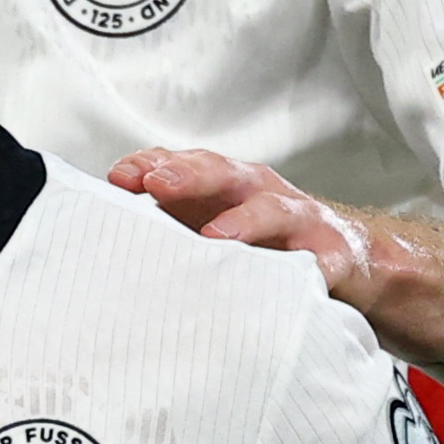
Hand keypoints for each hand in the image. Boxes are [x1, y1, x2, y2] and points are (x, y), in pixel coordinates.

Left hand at [106, 148, 395, 307]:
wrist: (348, 259)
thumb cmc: (263, 243)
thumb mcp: (212, 227)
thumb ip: (164, 224)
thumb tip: (96, 230)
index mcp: (224, 186)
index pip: (182, 164)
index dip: (150, 165)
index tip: (118, 177)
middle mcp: (258, 192)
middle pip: (222, 173)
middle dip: (188, 175)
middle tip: (156, 185)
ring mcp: (299, 221)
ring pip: (272, 210)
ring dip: (243, 221)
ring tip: (215, 238)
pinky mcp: (332, 255)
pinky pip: (321, 262)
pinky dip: (309, 269)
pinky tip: (295, 279)